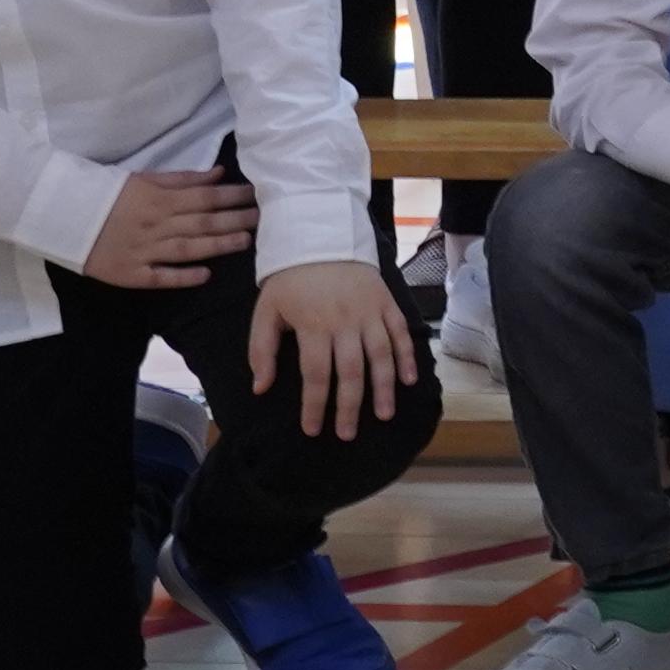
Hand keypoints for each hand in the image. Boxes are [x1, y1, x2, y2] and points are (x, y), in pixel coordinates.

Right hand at [86, 167, 257, 290]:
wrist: (61, 215)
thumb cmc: (107, 194)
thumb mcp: (143, 178)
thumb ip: (182, 179)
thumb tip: (219, 175)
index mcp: (158, 200)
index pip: (205, 198)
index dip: (233, 197)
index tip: (257, 195)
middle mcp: (155, 225)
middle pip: (202, 223)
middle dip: (235, 220)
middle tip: (264, 219)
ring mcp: (142, 251)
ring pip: (187, 249)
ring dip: (218, 246)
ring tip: (246, 242)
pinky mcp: (129, 273)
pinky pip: (159, 277)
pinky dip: (182, 277)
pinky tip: (205, 275)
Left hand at [248, 258, 415, 436]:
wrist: (322, 236)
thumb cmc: (290, 279)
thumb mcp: (266, 310)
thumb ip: (261, 350)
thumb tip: (260, 388)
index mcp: (313, 325)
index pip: (315, 374)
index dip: (314, 405)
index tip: (313, 430)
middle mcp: (345, 322)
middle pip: (351, 371)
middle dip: (349, 405)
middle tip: (347, 433)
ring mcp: (370, 312)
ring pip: (381, 355)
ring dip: (384, 387)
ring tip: (383, 414)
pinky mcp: (387, 302)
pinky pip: (400, 332)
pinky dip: (407, 356)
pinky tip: (409, 380)